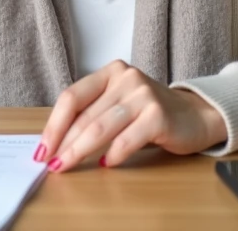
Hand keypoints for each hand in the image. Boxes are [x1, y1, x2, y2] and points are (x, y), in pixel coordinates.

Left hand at [37, 60, 226, 172]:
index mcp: (111, 72)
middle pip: (85, 116)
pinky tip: (105, 164)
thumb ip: (92, 114)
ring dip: (80, 151)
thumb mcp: (118, 104)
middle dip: (64, 144)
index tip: (42, 149)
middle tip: (52, 164)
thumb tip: (56, 142)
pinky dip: (112, 155)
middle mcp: (126, 78)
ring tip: (68, 166)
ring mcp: (144, 95)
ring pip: (101, 128)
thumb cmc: (149, 113)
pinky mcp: (158, 115)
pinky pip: (126, 140)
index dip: (54, 124)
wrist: (195, 115)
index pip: (72, 97)